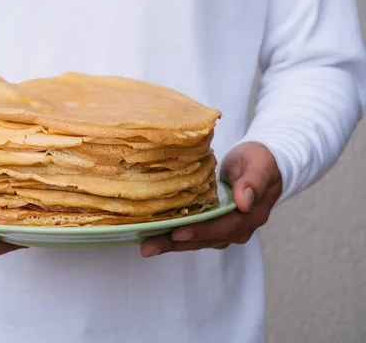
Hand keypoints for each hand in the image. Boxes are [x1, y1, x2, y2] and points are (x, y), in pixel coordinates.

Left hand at [140, 142, 281, 256]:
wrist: (262, 164)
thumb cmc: (259, 161)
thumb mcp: (260, 164)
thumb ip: (253, 182)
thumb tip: (244, 202)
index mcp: (251, 215)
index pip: (222, 226)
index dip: (200, 231)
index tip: (177, 233)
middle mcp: (238, 228)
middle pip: (204, 239)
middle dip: (175, 244)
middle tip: (148, 247)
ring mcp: (225, 230)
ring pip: (195, 240)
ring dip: (170, 245)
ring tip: (146, 247)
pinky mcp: (214, 226)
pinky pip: (193, 234)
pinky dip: (173, 237)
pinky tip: (154, 236)